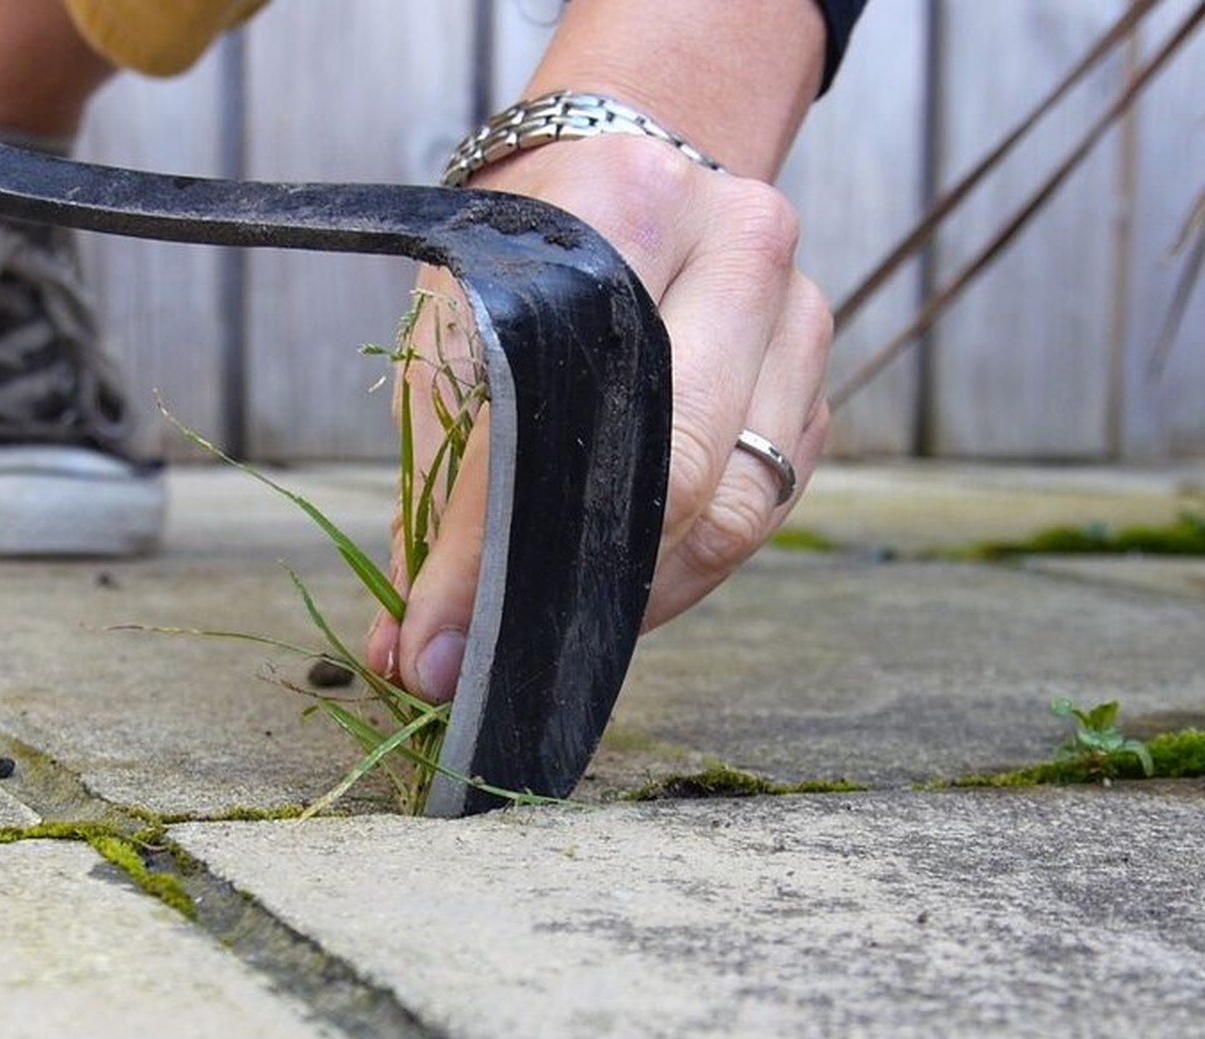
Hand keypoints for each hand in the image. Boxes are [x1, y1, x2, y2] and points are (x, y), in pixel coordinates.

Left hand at [365, 137, 832, 701]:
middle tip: (511, 648)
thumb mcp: (456, 348)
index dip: (496, 549)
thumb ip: (436, 503)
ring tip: (569, 617)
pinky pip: (766, 506)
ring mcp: (799, 312)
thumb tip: (416, 658)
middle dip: (585, 583)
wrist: (622, 182)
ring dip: (644, 588)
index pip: (567, 407)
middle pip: (683, 466)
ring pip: (738, 506)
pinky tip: (633, 573)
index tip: (440, 647)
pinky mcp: (819, 378)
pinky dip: (692, 563)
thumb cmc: (523, 270)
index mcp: (630, 204)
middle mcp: (739, 246)